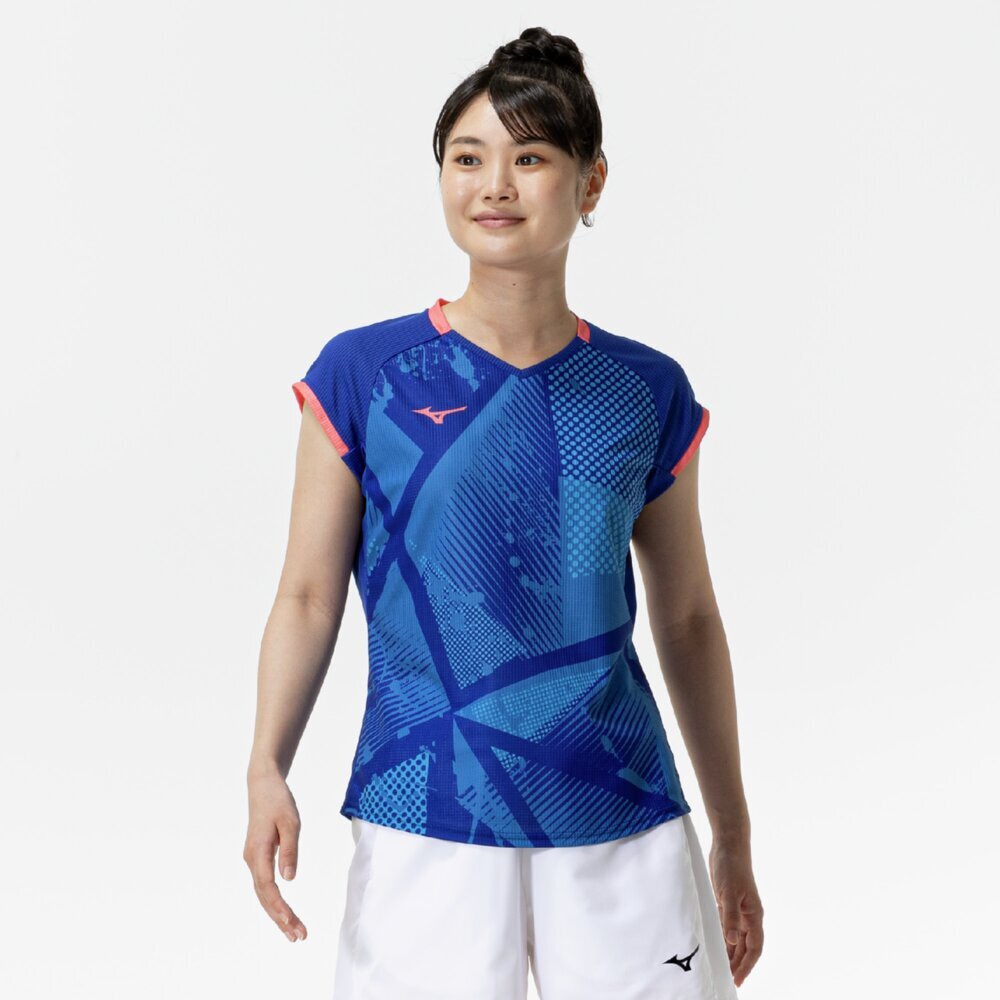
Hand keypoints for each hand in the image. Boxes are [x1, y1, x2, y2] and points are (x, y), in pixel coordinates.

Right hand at [244, 768, 306, 941]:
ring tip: (295, 933)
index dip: (279, 906)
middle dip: (281, 919)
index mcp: (258, 852)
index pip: (267, 887)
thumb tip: (290, 879)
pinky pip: (264, 885)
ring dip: (278, 914)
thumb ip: (290, 850)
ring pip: (263, 894)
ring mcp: (252, 860)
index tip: (291, 921)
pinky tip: (284, 913)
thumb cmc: (278, 801)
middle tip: (299, 937)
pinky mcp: (257, 857)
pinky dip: (274, 901)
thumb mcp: (290, 822)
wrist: (263, 785)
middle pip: (264, 897)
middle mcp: (251, 860)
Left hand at [709, 837, 762, 987]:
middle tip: (727, 979)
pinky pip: (727, 928)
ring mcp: (738, 910)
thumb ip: (730, 916)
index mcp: (754, 915)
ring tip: (721, 969)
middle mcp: (748, 916)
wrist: (728, 845)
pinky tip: (715, 947)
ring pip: (736, 939)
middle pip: (746, 947)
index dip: (747, 965)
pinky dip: (723, 939)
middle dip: (738, 964)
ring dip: (731, 954)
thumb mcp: (729, 891)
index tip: (737, 979)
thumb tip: (731, 941)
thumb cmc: (731, 866)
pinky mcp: (728, 903)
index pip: (754, 947)